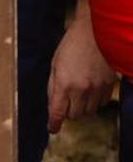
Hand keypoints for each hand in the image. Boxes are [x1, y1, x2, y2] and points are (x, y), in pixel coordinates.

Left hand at [49, 4, 117, 133]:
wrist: (96, 32)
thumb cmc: (71, 45)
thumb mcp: (55, 64)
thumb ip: (53, 86)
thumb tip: (53, 105)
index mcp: (64, 83)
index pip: (58, 112)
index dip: (54, 123)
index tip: (52, 129)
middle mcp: (82, 89)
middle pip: (75, 115)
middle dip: (68, 112)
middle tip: (66, 102)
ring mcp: (98, 88)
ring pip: (89, 111)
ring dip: (82, 107)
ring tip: (79, 93)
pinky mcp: (110, 85)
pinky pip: (102, 103)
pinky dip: (95, 101)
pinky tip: (92, 89)